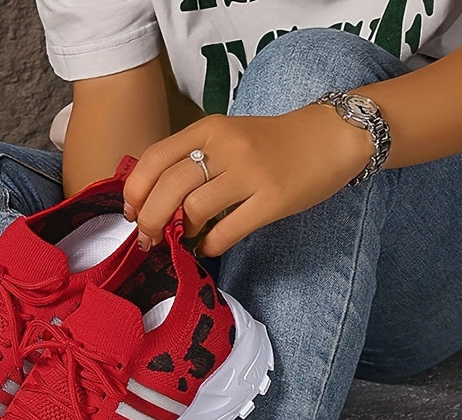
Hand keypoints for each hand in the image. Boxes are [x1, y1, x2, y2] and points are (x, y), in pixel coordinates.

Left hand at [123, 106, 373, 256]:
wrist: (330, 137)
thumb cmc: (273, 143)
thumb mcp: (228, 137)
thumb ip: (194, 159)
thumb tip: (155, 199)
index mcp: (210, 129)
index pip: (155, 158)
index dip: (135, 191)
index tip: (132, 212)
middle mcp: (226, 147)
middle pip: (168, 188)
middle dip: (150, 220)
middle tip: (149, 238)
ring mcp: (250, 174)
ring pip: (194, 210)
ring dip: (181, 234)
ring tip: (184, 240)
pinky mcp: (271, 201)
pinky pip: (226, 232)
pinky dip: (209, 247)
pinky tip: (208, 247)